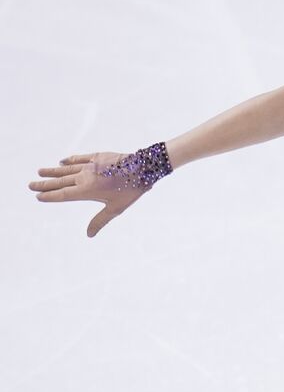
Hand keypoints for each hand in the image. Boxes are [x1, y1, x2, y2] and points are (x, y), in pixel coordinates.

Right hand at [29, 147, 167, 237]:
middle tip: (31, 185)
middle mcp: (84, 177)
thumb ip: (100, 220)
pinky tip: (61, 161)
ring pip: (66, 169)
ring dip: (53, 171)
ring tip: (40, 171)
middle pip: (60, 181)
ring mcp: (90, 165)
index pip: (62, 195)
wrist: (143, 168)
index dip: (50, 196)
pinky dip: (69, 160)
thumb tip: (89, 235)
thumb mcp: (116, 208)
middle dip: (45, 184)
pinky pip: (79, 158)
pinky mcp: (97, 156)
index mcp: (86, 191)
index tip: (38, 197)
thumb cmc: (131, 190)